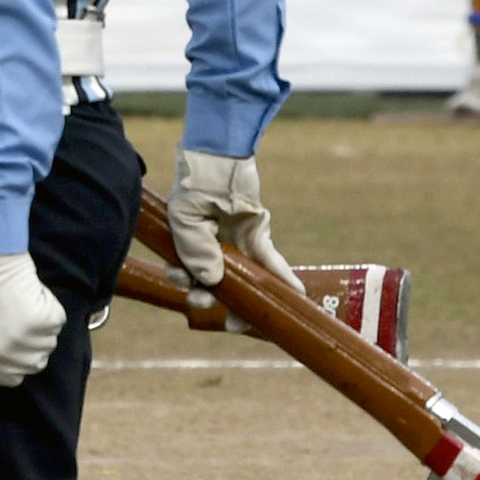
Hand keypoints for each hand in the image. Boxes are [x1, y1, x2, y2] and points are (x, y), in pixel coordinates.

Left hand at [0, 250, 65, 387]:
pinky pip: (57, 322)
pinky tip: (33, 297)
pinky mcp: (43, 323)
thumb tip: (9, 366)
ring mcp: (25, 341)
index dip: (18, 363)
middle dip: (33, 344)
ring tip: (24, 306)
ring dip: (42, 327)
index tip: (19, 348)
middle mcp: (5, 356)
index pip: (12, 380)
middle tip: (23, 321)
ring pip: (49, 343)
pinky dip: (50, 309)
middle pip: (36, 363)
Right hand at [165, 149, 288, 292]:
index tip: (187, 285)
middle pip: (216, 285)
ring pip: (244, 281)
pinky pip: (272, 262)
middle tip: (207, 302)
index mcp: (190, 244)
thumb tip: (212, 280)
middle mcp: (214, 250)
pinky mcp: (258, 237)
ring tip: (248, 320)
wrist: (220, 159)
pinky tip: (294, 294)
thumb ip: (195, 251)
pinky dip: (284, 278)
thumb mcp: (185, 219)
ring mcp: (237, 246)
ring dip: (248, 302)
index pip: (187, 274)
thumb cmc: (195, 185)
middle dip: (213, 301)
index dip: (187, 284)